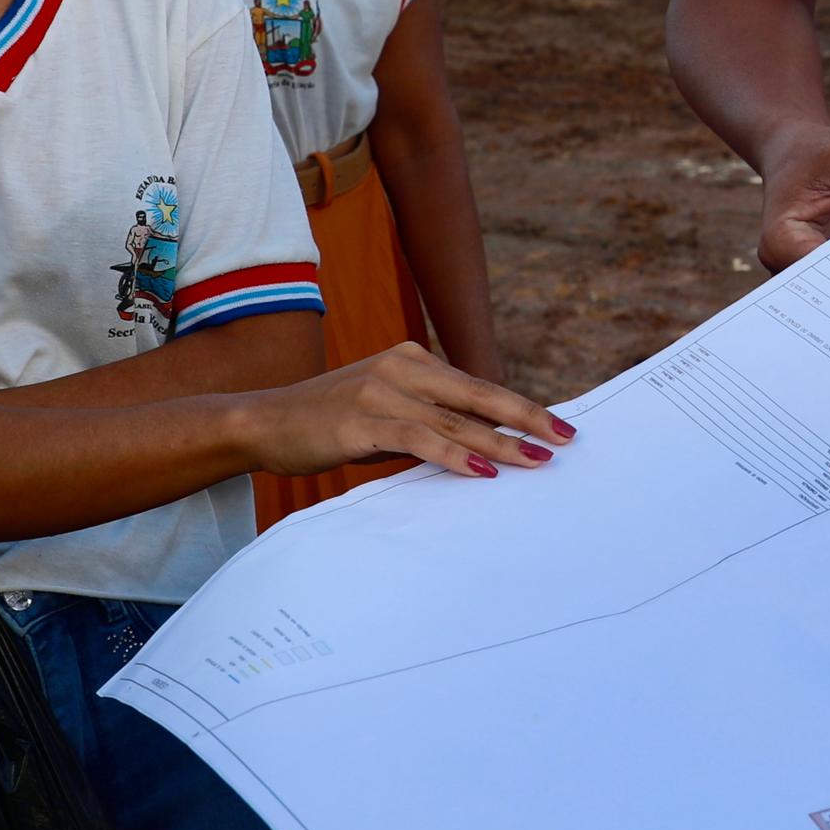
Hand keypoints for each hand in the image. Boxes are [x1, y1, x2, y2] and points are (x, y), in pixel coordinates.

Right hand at [259, 341, 575, 481]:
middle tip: (565, 437)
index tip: (557, 425)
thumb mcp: (385, 412)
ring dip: (500, 443)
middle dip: (526, 418)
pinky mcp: (362, 422)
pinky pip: (419, 439)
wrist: (263, 422)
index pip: (477, 386)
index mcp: (411, 360)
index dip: (519, 406)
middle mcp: (401, 368)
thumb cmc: (329, 423)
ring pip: (455, 420)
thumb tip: (482, 447)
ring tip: (535, 460)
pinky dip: (454, 455)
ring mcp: (381, 392)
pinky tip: (482, 469)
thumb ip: (427, 421)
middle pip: (478, 395)